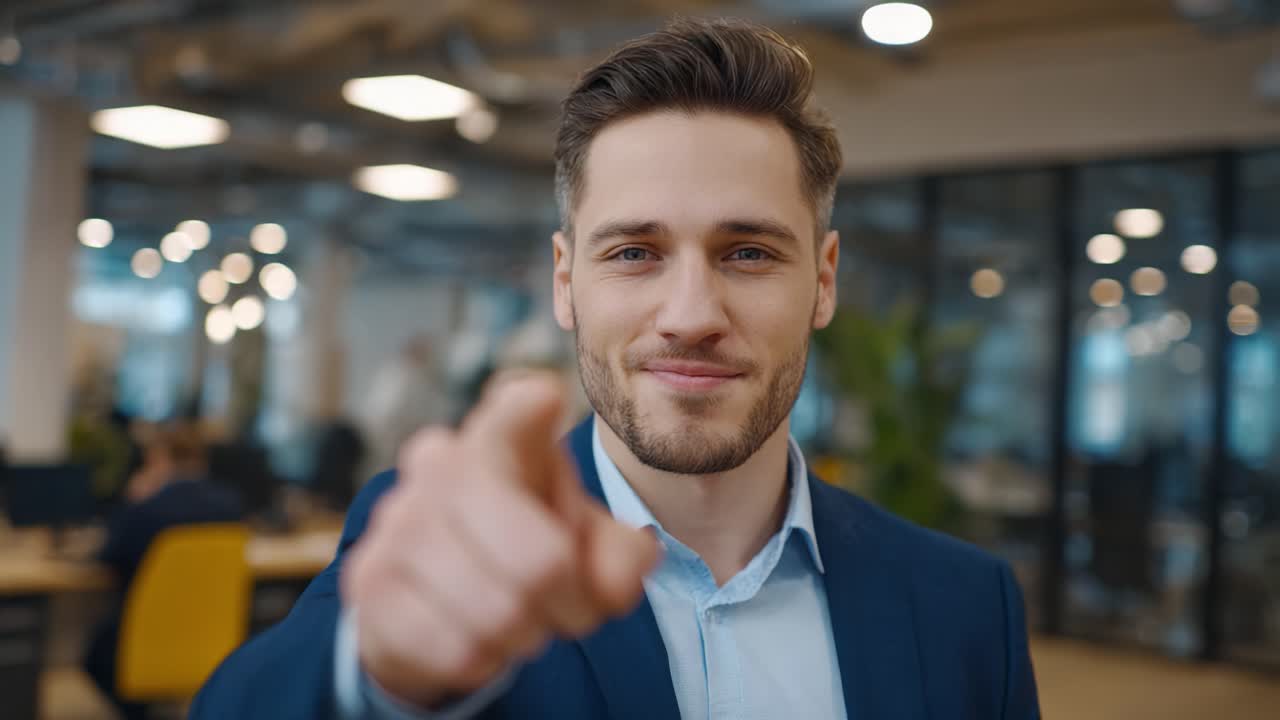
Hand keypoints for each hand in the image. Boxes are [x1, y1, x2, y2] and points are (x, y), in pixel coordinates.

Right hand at [341, 372, 660, 708]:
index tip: (545, 398)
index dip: (532, 406)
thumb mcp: (585, 544)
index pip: (518, 406)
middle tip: (564, 609)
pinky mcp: (368, 579)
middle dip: (569, 606)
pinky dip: (481, 661)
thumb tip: (625, 573)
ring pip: (499, 613)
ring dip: (524, 637)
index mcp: (504, 438)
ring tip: (516, 623)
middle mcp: (442, 463)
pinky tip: (472, 638)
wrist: (434, 596)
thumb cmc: (523, 547)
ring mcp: (398, 520)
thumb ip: (620, 557)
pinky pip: (454, 647)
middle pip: (543, 563)